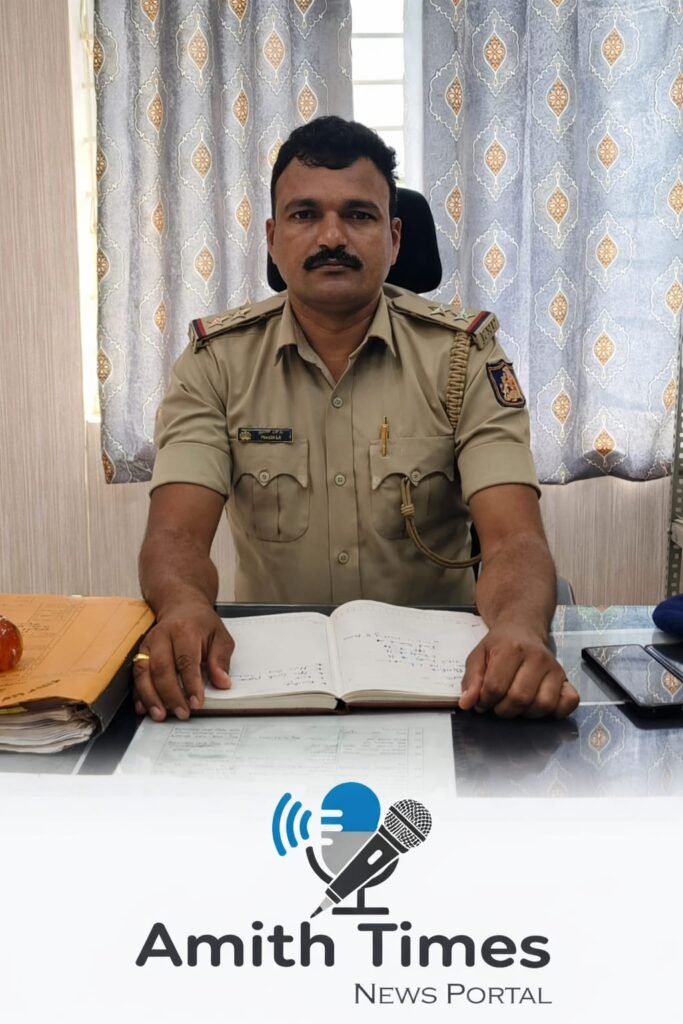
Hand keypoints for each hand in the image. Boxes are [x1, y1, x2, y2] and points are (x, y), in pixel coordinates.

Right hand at [132, 601, 232, 720]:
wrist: (181, 606)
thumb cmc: (201, 624)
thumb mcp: (220, 636)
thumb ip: (221, 659)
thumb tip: (222, 682)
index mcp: (185, 630)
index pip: (186, 661)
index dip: (190, 684)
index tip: (197, 703)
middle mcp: (162, 636)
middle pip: (162, 668)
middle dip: (170, 695)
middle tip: (181, 713)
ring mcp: (148, 645)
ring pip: (143, 672)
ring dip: (150, 697)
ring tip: (160, 715)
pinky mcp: (140, 653)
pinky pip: (135, 675)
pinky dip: (138, 694)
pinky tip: (143, 708)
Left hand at [459, 624, 578, 718]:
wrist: (523, 628)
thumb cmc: (499, 645)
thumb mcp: (478, 655)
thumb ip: (471, 679)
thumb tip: (467, 704)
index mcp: (512, 649)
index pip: (496, 687)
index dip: (485, 701)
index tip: (483, 700)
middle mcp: (537, 657)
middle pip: (519, 698)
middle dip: (503, 709)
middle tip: (498, 705)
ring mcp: (555, 668)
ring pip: (543, 704)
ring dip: (526, 713)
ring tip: (516, 705)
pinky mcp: (566, 678)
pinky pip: (569, 702)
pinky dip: (556, 711)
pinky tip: (538, 706)